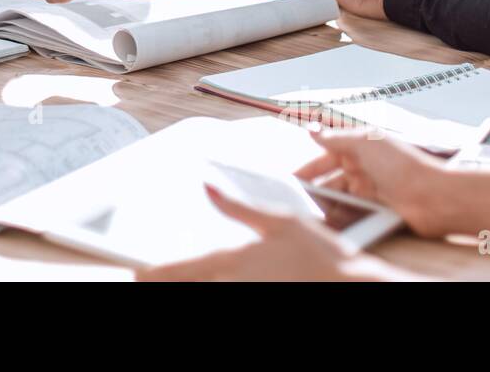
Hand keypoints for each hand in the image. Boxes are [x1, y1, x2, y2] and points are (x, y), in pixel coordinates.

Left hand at [137, 183, 389, 280]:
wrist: (352, 286)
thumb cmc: (323, 254)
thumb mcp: (281, 220)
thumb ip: (239, 208)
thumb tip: (207, 187)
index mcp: (239, 259)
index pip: (187, 268)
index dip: (158, 273)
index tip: (137, 274)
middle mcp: (238, 284)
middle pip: (194, 286)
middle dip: (169, 282)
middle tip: (144, 279)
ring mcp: (249, 296)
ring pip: (210, 293)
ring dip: (192, 286)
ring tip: (168, 281)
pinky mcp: (261, 301)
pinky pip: (230, 297)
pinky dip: (217, 290)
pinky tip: (215, 282)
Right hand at [295, 127, 450, 236]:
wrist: (432, 197)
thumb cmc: (402, 165)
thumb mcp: (365, 143)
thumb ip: (335, 137)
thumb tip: (311, 128)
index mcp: (360, 148)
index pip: (327, 155)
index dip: (309, 166)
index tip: (291, 177)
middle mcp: (363, 167)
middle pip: (331, 178)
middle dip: (315, 187)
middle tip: (298, 198)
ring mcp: (369, 189)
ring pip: (339, 197)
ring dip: (326, 203)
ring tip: (312, 211)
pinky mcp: (375, 209)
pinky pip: (351, 212)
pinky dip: (340, 215)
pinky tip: (330, 220)